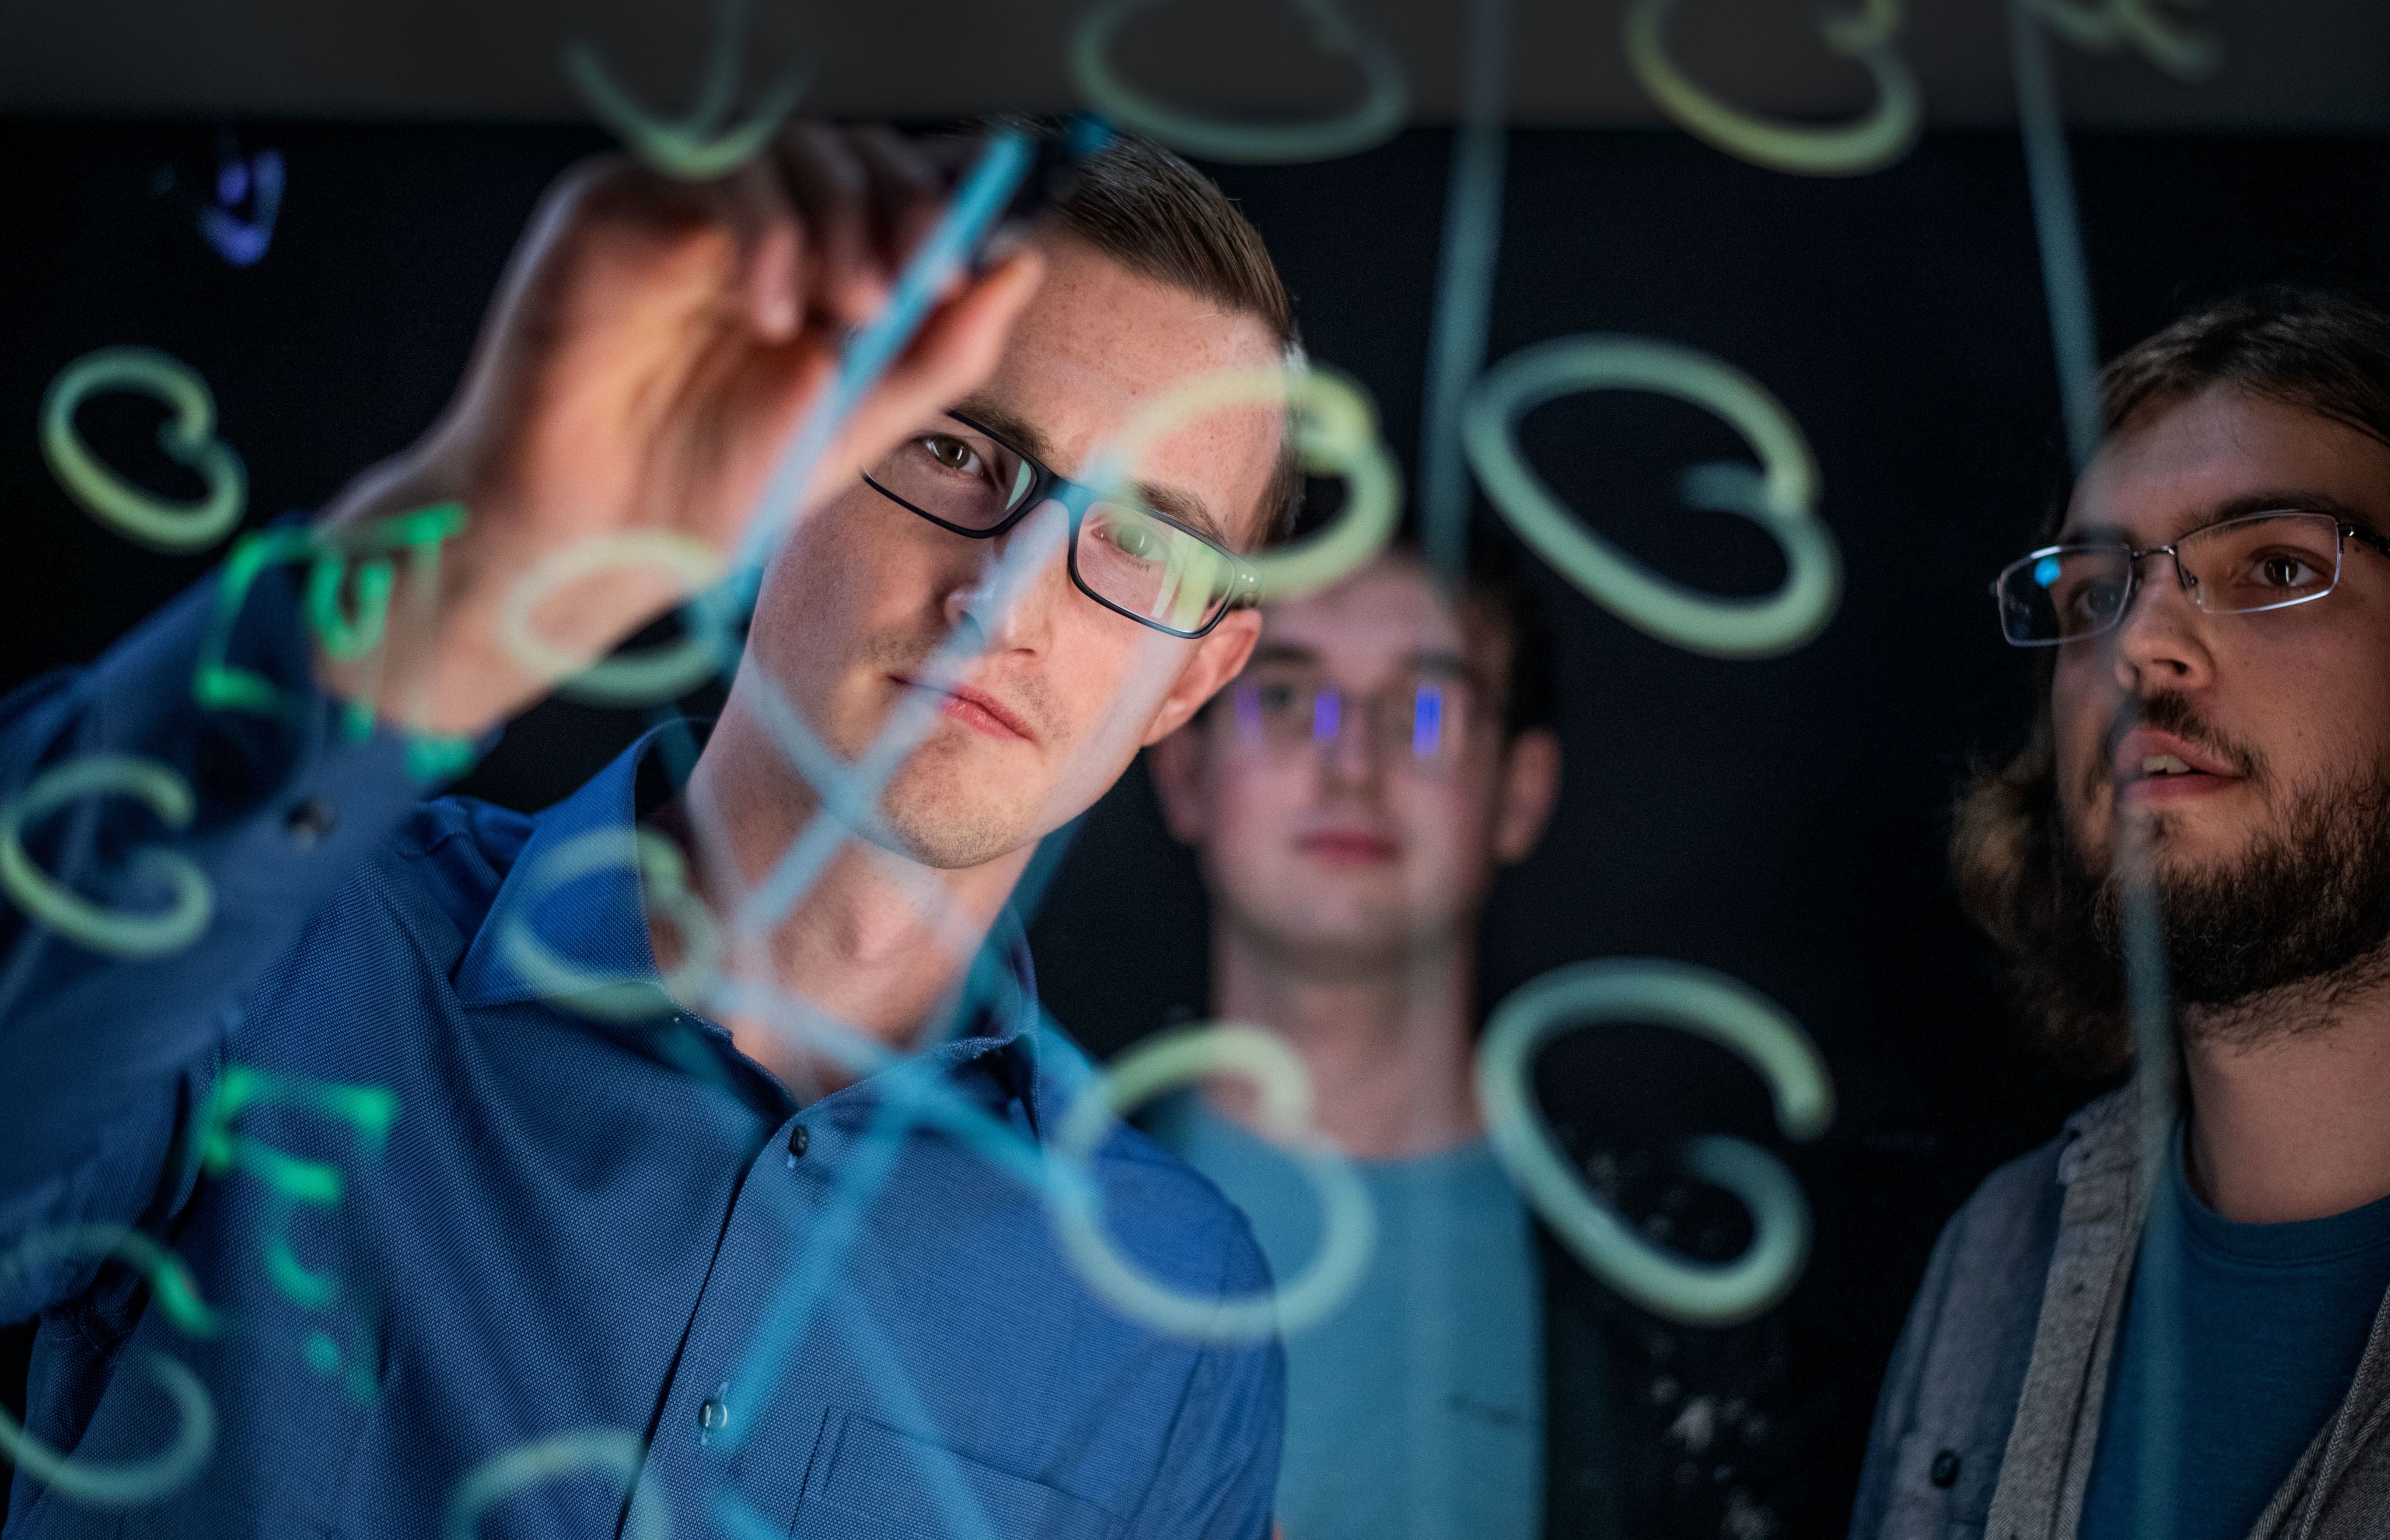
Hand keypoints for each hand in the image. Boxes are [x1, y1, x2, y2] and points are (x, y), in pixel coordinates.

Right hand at [312, 125, 1042, 736]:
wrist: (587, 541)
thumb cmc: (707, 495)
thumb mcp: (857, 425)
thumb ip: (943, 348)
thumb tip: (1027, 259)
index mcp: (822, 277)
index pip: (902, 191)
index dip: (953, 202)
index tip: (978, 262)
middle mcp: (759, 233)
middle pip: (859, 151)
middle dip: (910, 207)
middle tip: (920, 286)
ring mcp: (689, 212)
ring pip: (794, 145)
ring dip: (846, 218)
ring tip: (849, 313)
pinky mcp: (619, 204)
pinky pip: (716, 167)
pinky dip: (768, 228)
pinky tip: (770, 312)